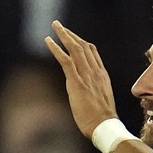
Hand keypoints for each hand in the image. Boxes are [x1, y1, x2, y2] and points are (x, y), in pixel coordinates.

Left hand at [45, 21, 117, 138]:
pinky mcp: (76, 82)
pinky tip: (48, 41)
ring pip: (75, 48)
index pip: (92, 53)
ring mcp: (86, 75)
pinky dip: (56, 48)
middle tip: (60, 26)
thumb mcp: (100, 102)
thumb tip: (86, 94)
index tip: (73, 37)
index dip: (82, 42)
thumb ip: (93, 93)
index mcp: (102, 76)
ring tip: (54, 25)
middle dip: (71, 34)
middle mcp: (95, 72)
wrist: (105, 126)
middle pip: (83, 46)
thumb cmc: (102, 120)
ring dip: (64, 35)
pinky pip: (65, 60)